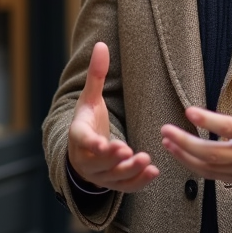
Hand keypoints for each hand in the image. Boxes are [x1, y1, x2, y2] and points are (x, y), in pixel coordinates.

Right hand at [67, 42, 158, 191]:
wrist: (82, 151)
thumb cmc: (87, 121)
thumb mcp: (89, 99)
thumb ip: (96, 75)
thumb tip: (101, 45)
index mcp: (79, 136)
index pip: (83, 141)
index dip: (92, 144)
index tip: (101, 143)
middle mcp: (86, 159)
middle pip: (99, 162)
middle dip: (114, 158)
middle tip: (129, 152)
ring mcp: (99, 174)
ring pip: (113, 177)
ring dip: (129, 171)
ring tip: (146, 160)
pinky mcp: (113, 183)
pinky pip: (124, 187)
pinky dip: (138, 182)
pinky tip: (152, 172)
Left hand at [160, 67, 231, 184]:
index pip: (229, 128)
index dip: (208, 120)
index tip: (189, 111)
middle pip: (213, 154)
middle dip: (186, 143)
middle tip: (166, 130)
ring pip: (210, 168)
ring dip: (184, 156)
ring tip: (167, 141)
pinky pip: (212, 176)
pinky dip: (193, 166)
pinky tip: (180, 153)